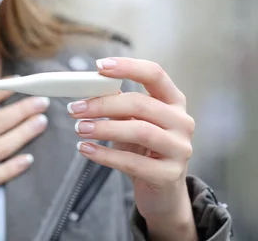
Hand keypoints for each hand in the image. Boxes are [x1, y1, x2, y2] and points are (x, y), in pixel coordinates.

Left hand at [68, 58, 196, 239]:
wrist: (163, 192)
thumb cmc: (145, 151)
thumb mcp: (134, 123)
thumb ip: (119, 105)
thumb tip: (89, 90)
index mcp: (174, 102)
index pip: (155, 74)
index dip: (128, 67)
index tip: (99, 66)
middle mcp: (182, 122)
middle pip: (141, 103)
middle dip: (104, 104)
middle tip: (75, 109)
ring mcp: (179, 149)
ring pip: (139, 131)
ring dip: (104, 128)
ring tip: (80, 128)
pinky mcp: (169, 175)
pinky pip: (133, 162)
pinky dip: (105, 155)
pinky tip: (86, 150)